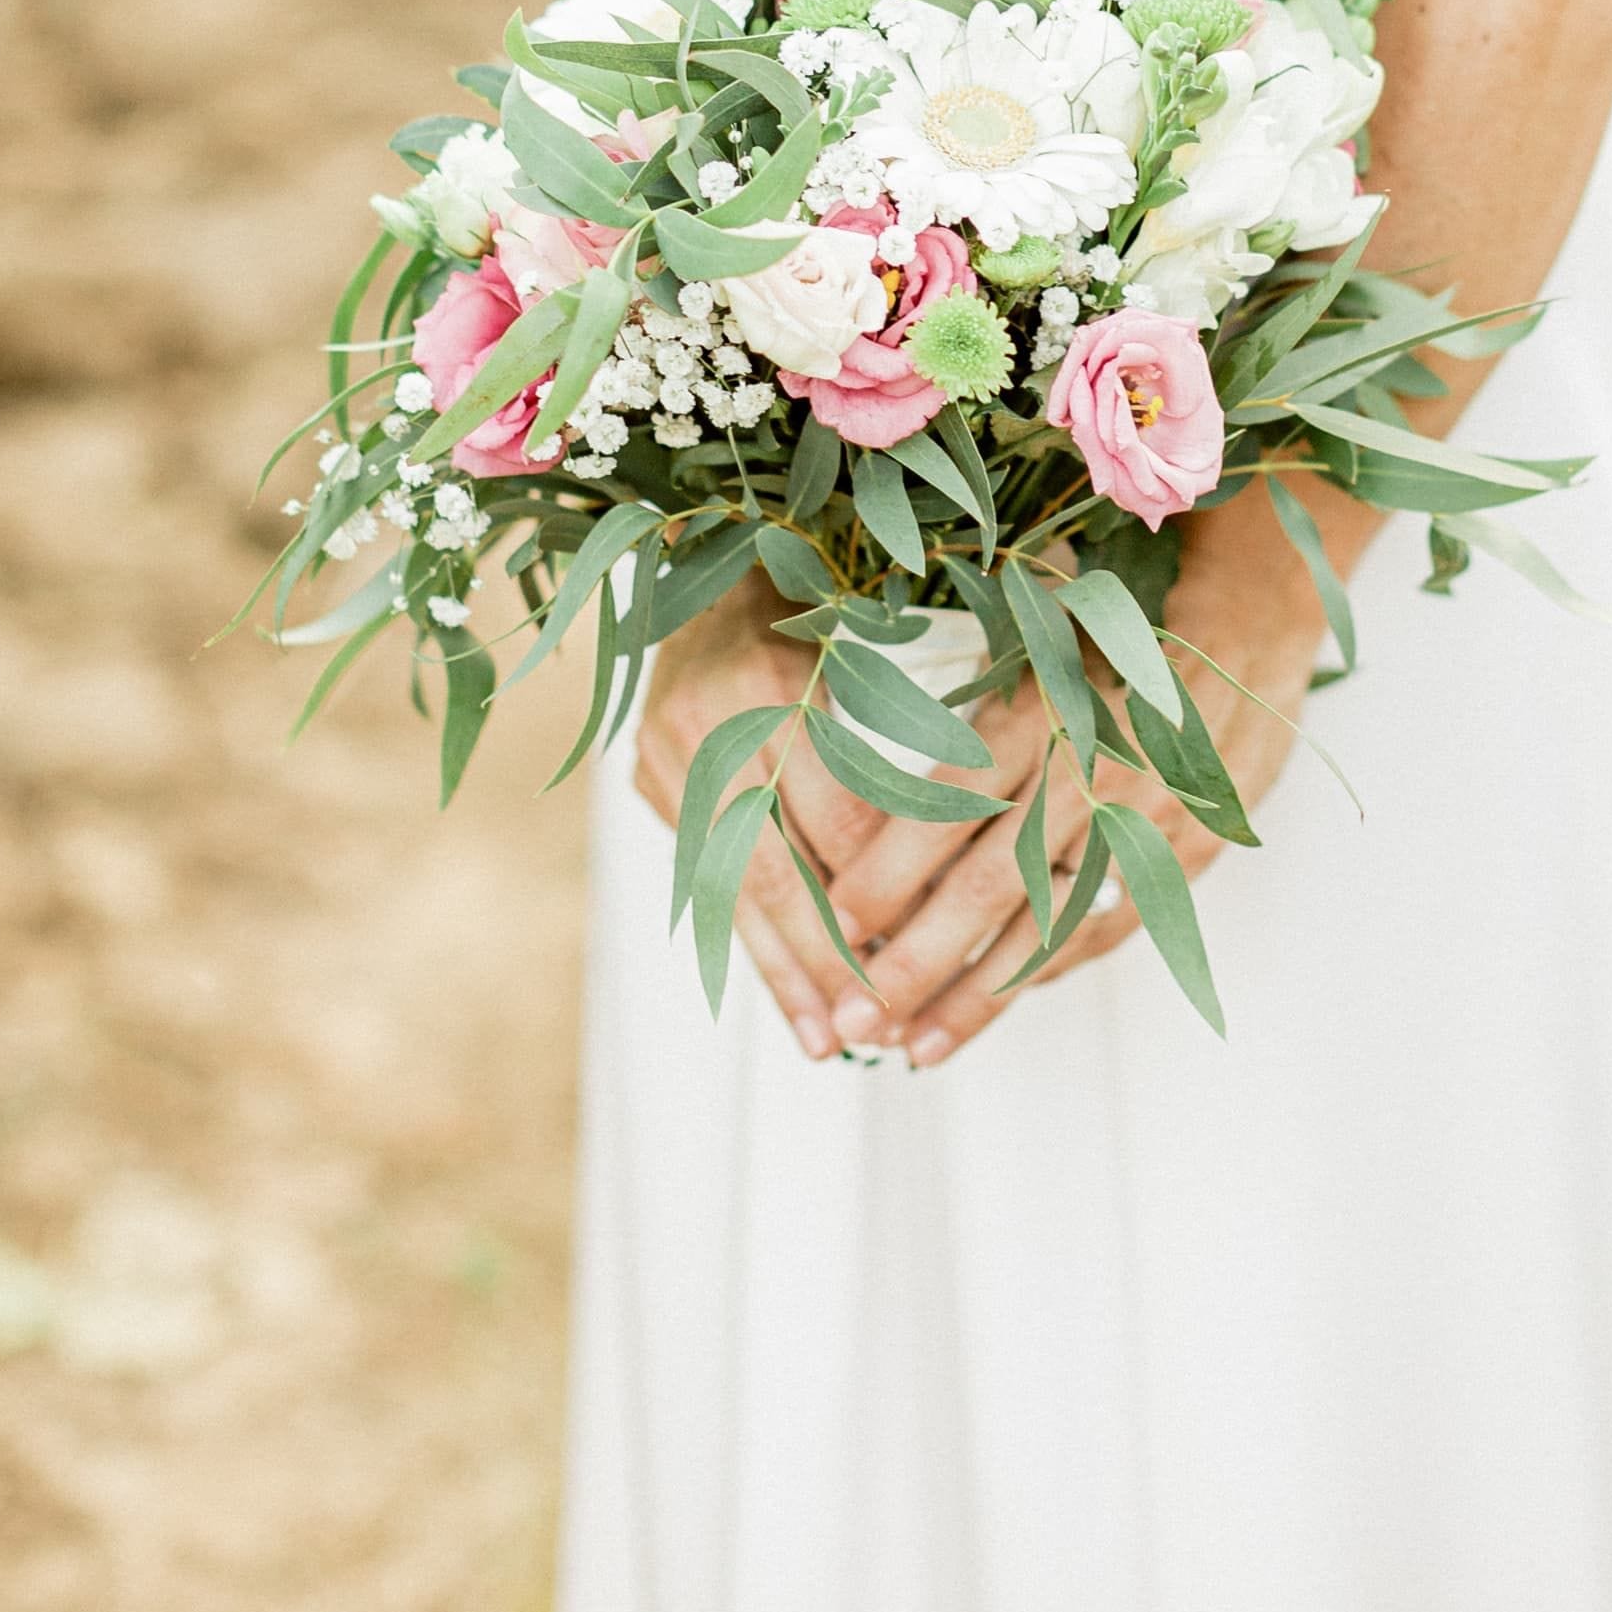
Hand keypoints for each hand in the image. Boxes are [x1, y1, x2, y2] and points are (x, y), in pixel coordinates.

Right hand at [631, 572, 893, 1059]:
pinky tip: (793, 1005)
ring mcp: (666, 757)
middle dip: (832, 952)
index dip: (886, 884)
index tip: (936, 944)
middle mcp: (704, 722)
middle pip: (777, 863)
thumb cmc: (817, 610)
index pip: (839, 811)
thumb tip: (960, 854)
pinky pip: (709, 884)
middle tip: (883, 1019)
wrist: (706, 569)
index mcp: (768, 678)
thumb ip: (896, 746)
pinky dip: (755, 947)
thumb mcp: (866, 654)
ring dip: (787, 972)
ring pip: (737, 889)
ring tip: (832, 1042)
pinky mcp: (652, 784)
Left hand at [818, 488, 1330, 1068]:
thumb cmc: (1113, 636)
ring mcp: (1144, 822)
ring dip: (979, 994)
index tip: (836, 916)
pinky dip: (1049, 970)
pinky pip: (1106, 927)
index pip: (951, 806)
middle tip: (858, 1019)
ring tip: (916, 1047)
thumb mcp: (1033, 655)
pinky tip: (997, 1007)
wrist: (1247, 627)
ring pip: (1050, 925)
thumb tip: (872, 804)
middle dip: (917, 961)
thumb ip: (970, 728)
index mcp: (1043, 711)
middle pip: (992, 885)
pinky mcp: (1184, 854)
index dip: (890, 869)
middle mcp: (1090, 771)